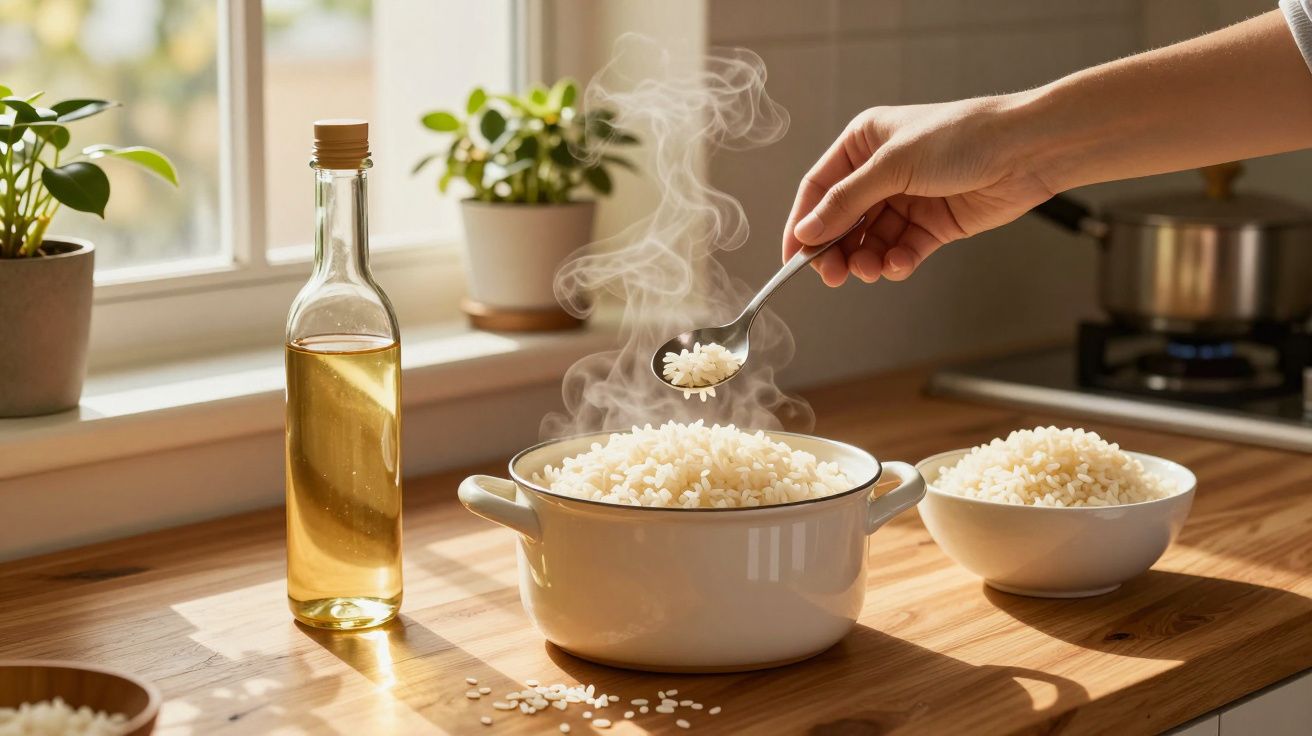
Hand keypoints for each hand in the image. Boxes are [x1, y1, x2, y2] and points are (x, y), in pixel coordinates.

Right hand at [783, 95, 1056, 285]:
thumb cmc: (962, 137)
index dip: (802, 223)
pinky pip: (902, 250)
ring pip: (870, 241)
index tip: (792, 258)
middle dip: (835, 250)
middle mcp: (881, 172)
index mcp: (864, 143)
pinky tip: (900, 264)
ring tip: (871, 270)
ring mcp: (907, 200)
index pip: (819, 189)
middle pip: (841, 220)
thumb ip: (846, 202)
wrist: (1027, 150)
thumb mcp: (893, 165)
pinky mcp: (933, 225)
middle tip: (832, 275)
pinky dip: (896, 262)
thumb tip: (806, 232)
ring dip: (866, 260)